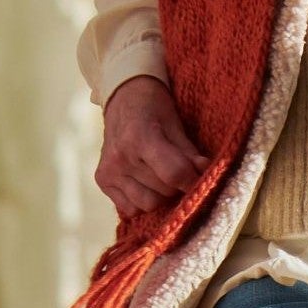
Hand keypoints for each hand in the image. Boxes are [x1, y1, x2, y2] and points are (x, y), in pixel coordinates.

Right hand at [96, 76, 206, 220]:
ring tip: (160, 177)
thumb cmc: (154, 109)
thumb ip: (189, 153)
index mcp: (140, 138)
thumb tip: (206, 173)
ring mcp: (109, 170)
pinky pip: (130, 209)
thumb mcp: (175, 125)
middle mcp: (120, 157)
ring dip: (160, 196)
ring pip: (148, 204)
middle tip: (178, 172)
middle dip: (177, 186)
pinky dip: (141, 200)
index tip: (199, 178)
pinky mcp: (101, 180)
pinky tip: (143, 182)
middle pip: (163, 192)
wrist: (123, 98)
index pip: (174, 174)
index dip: (193, 180)